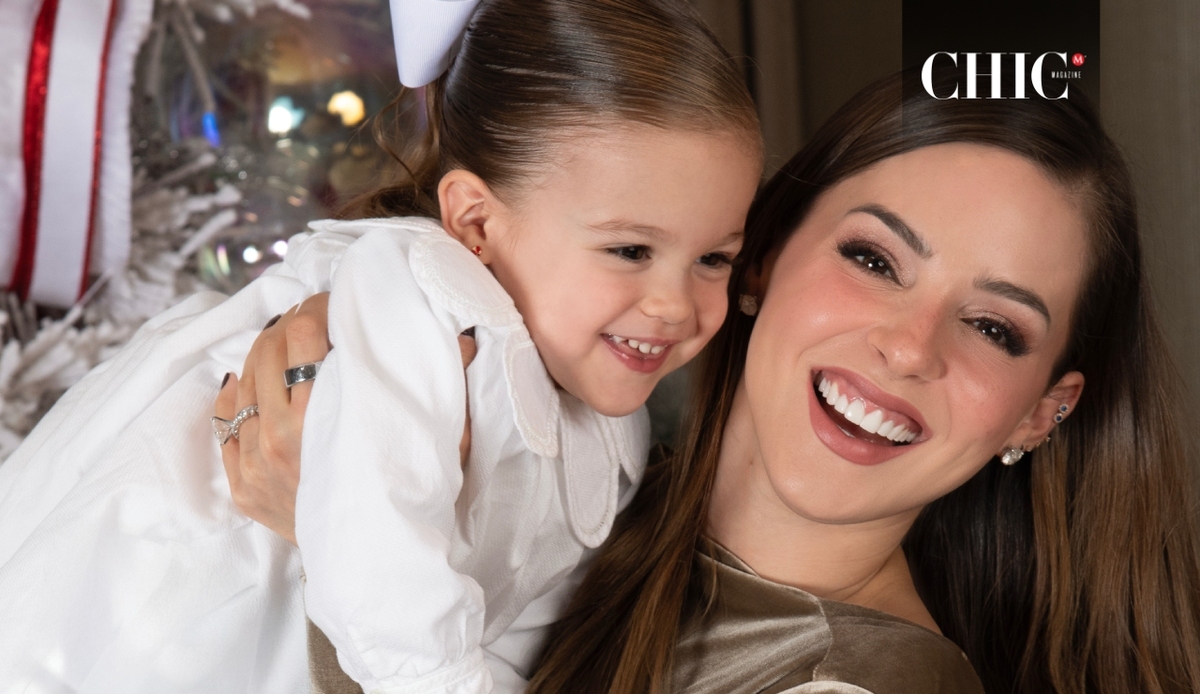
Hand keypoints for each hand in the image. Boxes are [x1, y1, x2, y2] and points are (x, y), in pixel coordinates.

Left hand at [214, 294, 477, 544]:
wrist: (378, 566)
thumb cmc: (411, 499)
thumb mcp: (439, 441)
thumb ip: (446, 385)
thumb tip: (464, 337)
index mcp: (322, 417)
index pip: (304, 334)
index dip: (319, 309)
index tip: (335, 306)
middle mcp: (280, 437)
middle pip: (267, 349)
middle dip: (290, 324)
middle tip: (312, 321)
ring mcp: (255, 463)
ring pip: (242, 380)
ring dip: (264, 354)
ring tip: (288, 348)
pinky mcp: (243, 485)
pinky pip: (223, 422)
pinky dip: (235, 394)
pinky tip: (253, 382)